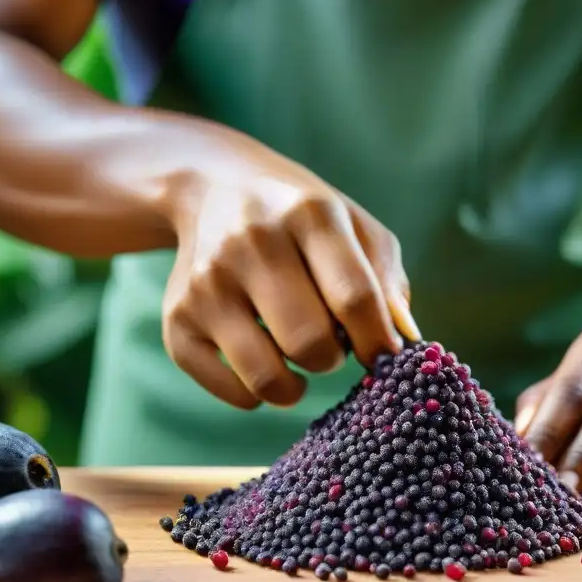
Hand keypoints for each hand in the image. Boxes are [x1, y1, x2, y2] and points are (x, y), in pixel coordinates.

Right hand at [161, 142, 420, 409]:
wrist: (212, 188)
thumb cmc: (304, 220)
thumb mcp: (356, 227)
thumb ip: (388, 282)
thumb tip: (404, 343)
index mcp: (309, 213)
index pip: (354, 298)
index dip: (377, 342)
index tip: (383, 355)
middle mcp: (252, 243)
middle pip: (311, 344)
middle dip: (333, 358)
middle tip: (330, 343)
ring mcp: (208, 282)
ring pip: (266, 377)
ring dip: (295, 386)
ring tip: (298, 358)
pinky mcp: (177, 319)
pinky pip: (231, 391)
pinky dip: (255, 393)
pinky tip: (262, 362)